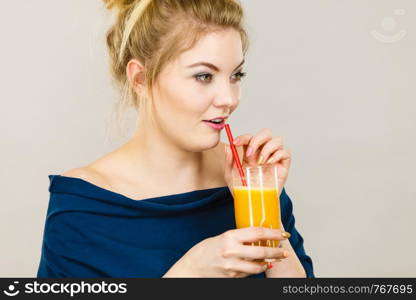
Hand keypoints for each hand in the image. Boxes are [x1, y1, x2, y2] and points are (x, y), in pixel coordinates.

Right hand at [163, 227, 289, 277]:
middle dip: (276, 251)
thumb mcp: (221, 238)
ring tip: (274, 260)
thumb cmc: (203, 251)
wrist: (191, 269)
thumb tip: (257, 238)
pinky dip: (256, 269)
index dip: (273, 232)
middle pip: (262, 250)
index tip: (282, 233)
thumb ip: (237, 238)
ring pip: (258, 266)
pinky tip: (259, 265)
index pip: (257, 232)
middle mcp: (232, 251)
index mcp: (229, 237)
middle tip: (284, 251)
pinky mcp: (232, 277)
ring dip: (268, 263)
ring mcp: (232, 266)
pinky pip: (249, 273)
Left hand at [224, 128, 291, 195]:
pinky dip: (277, 154)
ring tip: (260, 162)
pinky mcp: (283, 166)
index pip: (250, 137)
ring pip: (277, 140)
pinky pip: (285, 152)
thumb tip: (228, 147)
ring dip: (267, 148)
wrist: (253, 204)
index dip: (244, 137)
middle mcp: (263, 152)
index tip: (235, 142)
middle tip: (249, 153)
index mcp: (251, 152)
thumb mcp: (231, 176)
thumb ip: (229, 161)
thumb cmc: (243, 190)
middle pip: (266, 133)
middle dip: (257, 139)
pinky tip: (269, 163)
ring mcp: (274, 158)